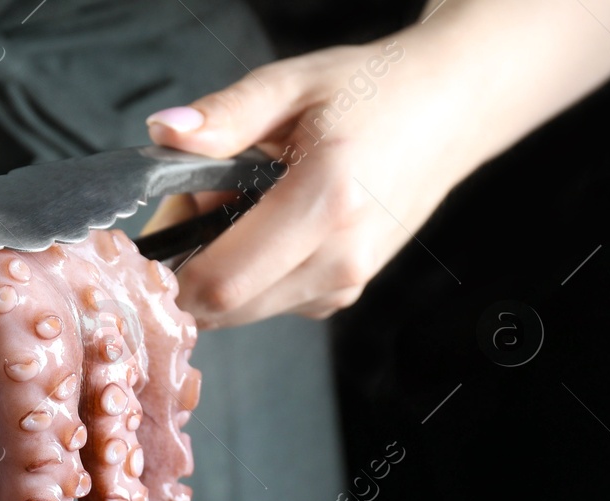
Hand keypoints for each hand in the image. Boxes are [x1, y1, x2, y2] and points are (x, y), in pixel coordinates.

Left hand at [143, 33, 479, 328]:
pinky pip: (268, 303)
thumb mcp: (293, 82)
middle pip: (223, 307)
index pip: (219, 281)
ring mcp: (346, 282)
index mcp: (326, 201)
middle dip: (187, 267)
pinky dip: (249, 273)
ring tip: (240, 203)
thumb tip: (166, 133)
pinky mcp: (343, 292)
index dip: (167, 268)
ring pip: (241, 310)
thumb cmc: (375, 90)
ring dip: (218, 268)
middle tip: (196, 201)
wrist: (452, 108)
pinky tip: (268, 223)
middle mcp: (341, 257)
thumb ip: (225, 115)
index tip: (157, 226)